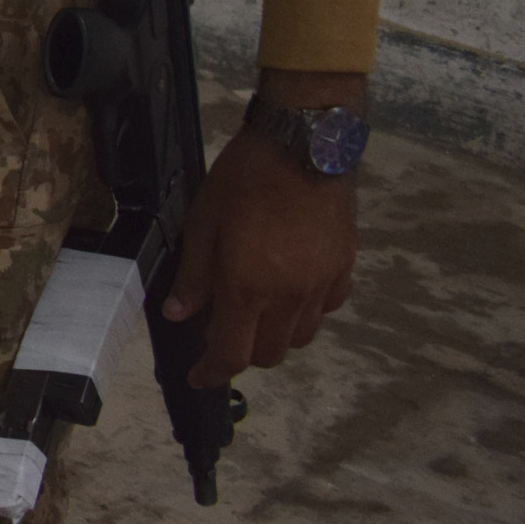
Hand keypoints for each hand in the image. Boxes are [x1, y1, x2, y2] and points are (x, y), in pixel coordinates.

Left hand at [161, 75, 363, 385]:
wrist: (305, 145)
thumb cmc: (245, 178)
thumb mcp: (203, 221)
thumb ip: (194, 274)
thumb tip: (179, 314)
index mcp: (249, 287)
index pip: (232, 352)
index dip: (213, 372)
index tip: (200, 378)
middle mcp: (290, 296)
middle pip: (270, 353)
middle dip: (243, 353)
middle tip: (222, 332)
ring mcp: (323, 285)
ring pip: (301, 336)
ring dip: (275, 335)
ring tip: (255, 310)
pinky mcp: (345, 268)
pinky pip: (327, 308)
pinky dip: (307, 311)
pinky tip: (291, 290)